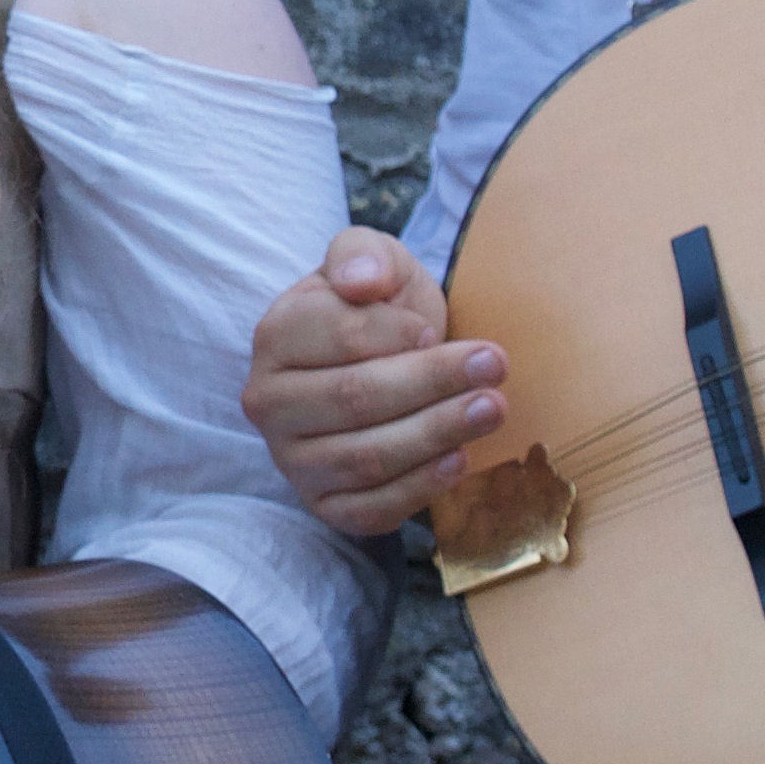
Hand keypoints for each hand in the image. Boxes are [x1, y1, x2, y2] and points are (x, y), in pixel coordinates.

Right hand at [247, 228, 499, 539]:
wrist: (384, 364)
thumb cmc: (379, 310)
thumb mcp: (374, 262)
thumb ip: (363, 254)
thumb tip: (362, 281)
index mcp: (275, 337)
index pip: (338, 337)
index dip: (394, 334)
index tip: (434, 329)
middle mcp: (270, 403)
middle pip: (355, 398)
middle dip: (432, 382)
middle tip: (494, 365)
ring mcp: (292, 460)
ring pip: (366, 457)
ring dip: (436, 433)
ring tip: (493, 407)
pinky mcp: (323, 505)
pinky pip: (369, 509)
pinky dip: (418, 489)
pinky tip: (460, 460)